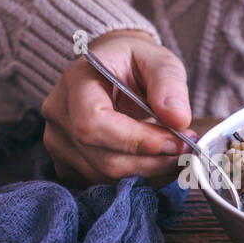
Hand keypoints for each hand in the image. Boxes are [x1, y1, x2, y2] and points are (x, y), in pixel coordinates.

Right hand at [41, 29, 193, 183]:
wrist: (110, 70)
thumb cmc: (132, 61)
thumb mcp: (158, 60)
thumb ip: (169, 84)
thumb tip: (178, 119)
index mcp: (76, 82)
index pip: (94, 123)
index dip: (137, 140)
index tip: (176, 141)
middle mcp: (59, 114)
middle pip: (101, 157)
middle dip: (150, 161)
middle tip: (185, 150)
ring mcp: (58, 142)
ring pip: (104, 176)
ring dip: (148, 172)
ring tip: (175, 154)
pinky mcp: (68, 163)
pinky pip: (102, 182)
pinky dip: (136, 178)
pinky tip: (155, 162)